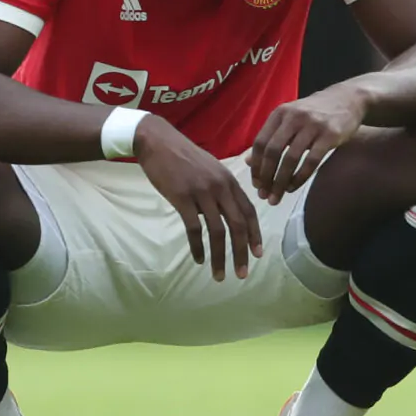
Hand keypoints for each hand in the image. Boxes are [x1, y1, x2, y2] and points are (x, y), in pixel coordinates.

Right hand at [135, 117, 263, 281]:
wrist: (158, 141)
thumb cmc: (183, 155)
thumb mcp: (210, 168)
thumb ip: (221, 188)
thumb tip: (225, 212)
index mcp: (229, 180)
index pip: (249, 211)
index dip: (255, 235)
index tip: (257, 254)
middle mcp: (220, 187)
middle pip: (237, 225)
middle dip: (242, 252)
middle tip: (242, 274)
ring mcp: (201, 192)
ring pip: (217, 231)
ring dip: (220, 257)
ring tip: (220, 275)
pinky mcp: (182, 198)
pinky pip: (194, 229)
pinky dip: (198, 247)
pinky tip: (198, 259)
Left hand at [245, 85, 367, 204]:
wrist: (348, 99)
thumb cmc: (314, 112)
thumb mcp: (289, 119)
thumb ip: (270, 138)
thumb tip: (247, 161)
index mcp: (279, 113)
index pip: (260, 142)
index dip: (256, 166)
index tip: (256, 184)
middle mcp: (293, 117)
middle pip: (273, 152)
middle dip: (266, 177)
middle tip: (264, 195)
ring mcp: (312, 125)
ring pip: (291, 159)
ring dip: (281, 182)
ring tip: (277, 196)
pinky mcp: (330, 135)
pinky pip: (311, 161)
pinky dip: (300, 178)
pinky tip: (294, 187)